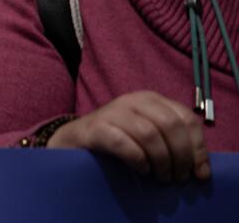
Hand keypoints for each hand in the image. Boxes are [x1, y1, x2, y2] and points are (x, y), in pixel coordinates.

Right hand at [47, 91, 209, 182]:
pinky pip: (124, 143)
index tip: (199, 173)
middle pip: (171, 125)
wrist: (76, 140)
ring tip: (161, 177)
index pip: (187, 118)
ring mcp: (113, 112)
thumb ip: (174, 143)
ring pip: (149, 133)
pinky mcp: (96, 128)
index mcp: (151, 100)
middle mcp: (133, 100)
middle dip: (181, 156)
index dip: (197, 147)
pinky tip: (142, 169)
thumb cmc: (120, 139)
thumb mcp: (150, 135)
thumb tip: (201, 171)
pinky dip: (138, 160)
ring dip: (161, 161)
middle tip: (178, 178)